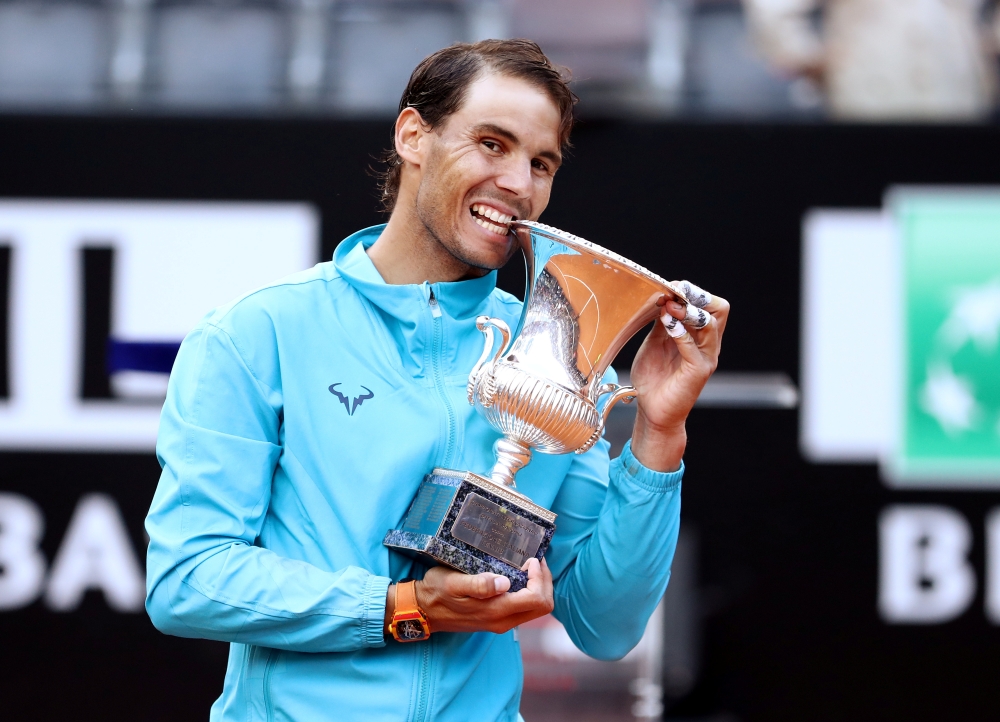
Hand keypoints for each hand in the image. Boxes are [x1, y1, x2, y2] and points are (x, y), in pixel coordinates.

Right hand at [384, 558, 553, 635]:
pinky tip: (517, 575)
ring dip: (538, 586)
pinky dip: (529, 591)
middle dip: (544, 582)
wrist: (423, 611)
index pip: (537, 599)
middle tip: (535, 561)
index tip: (530, 559)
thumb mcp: (453, 583)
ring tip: (527, 565)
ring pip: (536, 609)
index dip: (540, 578)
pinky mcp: (497, 619)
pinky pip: (525, 608)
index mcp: (496, 611)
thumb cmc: (436, 592)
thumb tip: (505, 583)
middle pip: (543, 607)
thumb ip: (479, 585)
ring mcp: (501, 622)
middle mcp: (503, 621)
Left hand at [629, 281, 728, 471]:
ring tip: (669, 305)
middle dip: (697, 296)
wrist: (652, 410)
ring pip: (711, 325)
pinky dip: (681, 332)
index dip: (693, 292)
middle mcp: (708, 345)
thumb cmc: (654, 378)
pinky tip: (667, 324)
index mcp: (700, 335)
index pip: (710, 304)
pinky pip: (695, 347)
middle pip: (719, 309)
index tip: (670, 286)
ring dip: (688, 311)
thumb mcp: (655, 342)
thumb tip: (662, 296)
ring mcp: (706, 358)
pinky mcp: (698, 372)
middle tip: (675, 292)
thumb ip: (662, 321)